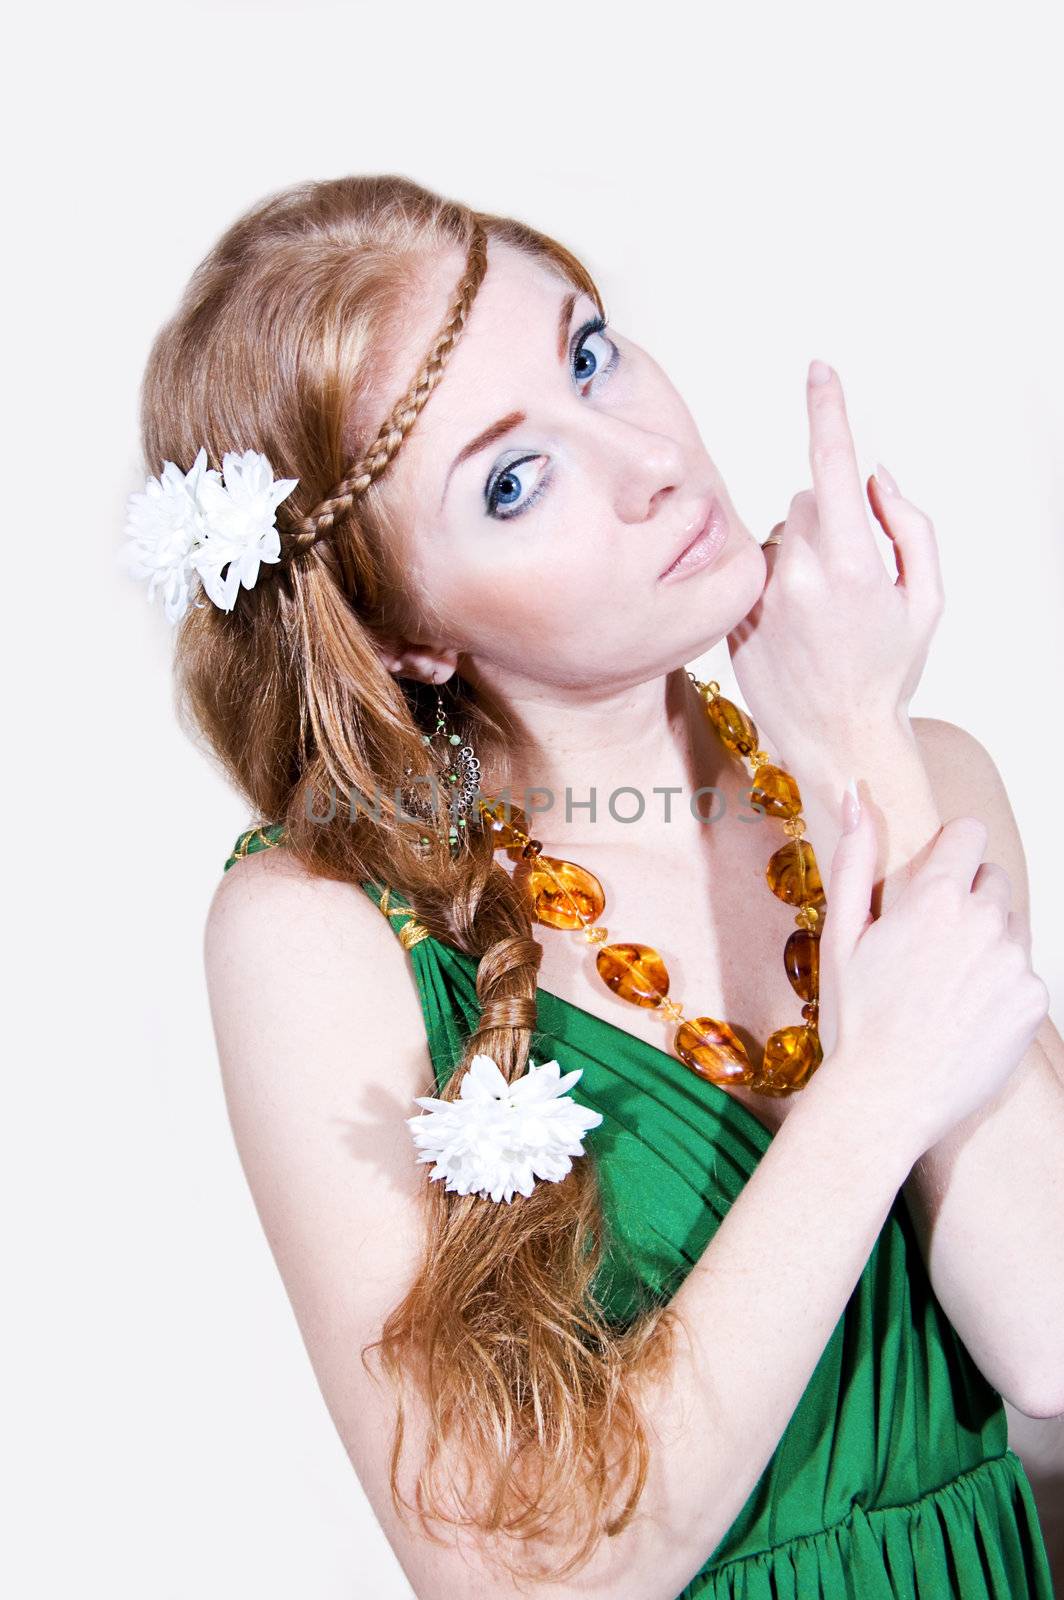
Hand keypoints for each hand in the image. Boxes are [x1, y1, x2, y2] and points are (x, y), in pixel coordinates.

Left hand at [726, 362, 943, 774]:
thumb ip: (909, 525)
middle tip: (850, 580)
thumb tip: (875, 475)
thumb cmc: (890, 671)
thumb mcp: (927, 598)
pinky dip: (773, 584)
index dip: (827, 411)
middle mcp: (798, 575)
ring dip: (799, 555)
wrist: (838, 739)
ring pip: (778, 536)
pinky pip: (752, 571)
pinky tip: (791, 629)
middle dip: (831, 522)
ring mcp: (760, 598)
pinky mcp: (732, 618)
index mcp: (852, 563)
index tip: (819, 370)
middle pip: (807, 502)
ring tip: (819, 615)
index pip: (833, 466)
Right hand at [809, 794, 1049, 1160]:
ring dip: (985, 944)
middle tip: (928, 948)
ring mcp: (1015, 963)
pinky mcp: (1034, 1001)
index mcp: (936, 897)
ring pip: (1010, 928)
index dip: (949, 851)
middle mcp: (986, 921)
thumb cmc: (855, 1019)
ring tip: (943, 987)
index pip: (969, 833)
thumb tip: (856, 795)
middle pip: (993, 880)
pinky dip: (999, 986)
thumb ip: (855, 859)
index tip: (933, 877)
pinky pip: (1022, 973)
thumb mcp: (841, 934)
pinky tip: (962, 1015)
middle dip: (967, 900)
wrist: (885, 1098)